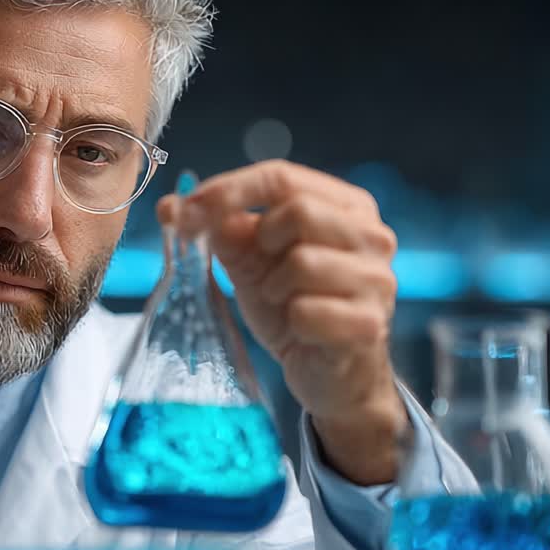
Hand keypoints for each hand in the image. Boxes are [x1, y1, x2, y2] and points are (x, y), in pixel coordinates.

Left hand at [157, 159, 406, 484]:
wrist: (327, 373)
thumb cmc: (293, 306)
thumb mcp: (252, 261)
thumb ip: (220, 229)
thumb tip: (172, 207)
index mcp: (346, 206)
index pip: (282, 176)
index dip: (229, 189)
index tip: (185, 209)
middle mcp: (373, 235)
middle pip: (298, 210)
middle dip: (262, 242)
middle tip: (262, 270)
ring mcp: (377, 280)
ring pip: (303, 262)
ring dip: (275, 287)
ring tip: (285, 303)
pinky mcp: (370, 324)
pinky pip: (307, 311)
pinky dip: (292, 322)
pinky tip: (302, 330)